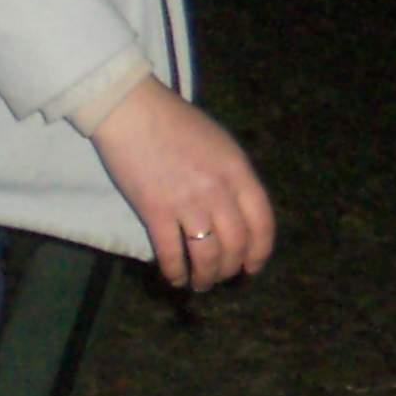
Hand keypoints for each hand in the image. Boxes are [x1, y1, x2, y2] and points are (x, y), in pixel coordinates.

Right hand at [89, 76, 276, 288]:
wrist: (133, 111)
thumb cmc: (178, 124)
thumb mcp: (222, 145)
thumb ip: (234, 178)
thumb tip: (240, 215)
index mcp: (238, 172)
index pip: (262, 222)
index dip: (260, 251)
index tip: (252, 266)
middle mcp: (218, 191)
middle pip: (235, 244)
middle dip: (230, 268)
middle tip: (222, 276)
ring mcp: (187, 203)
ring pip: (206, 255)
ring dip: (205, 276)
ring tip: (200, 283)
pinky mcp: (155, 212)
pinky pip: (171, 253)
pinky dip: (175, 272)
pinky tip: (175, 278)